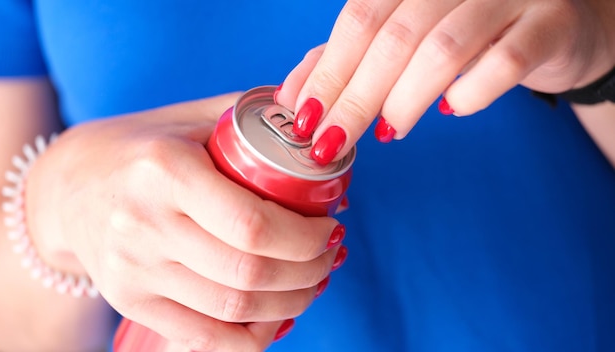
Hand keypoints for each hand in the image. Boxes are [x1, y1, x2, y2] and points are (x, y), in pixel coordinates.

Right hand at [25, 93, 345, 350]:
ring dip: (292, 302)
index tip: (331, 227)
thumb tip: (320, 142)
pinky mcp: (130, 302)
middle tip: (331, 255)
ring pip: (233, 309)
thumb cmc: (143, 147)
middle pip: (249, 271)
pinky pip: (203, 339)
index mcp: (165, 169)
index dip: (306, 238)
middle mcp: (144, 224)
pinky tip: (278, 315)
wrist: (68, 187)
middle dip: (310, 272)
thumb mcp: (193, 117)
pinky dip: (253, 336)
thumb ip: (255, 120)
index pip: (252, 224)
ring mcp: (133, 271)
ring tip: (314, 281)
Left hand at [276, 0, 614, 163]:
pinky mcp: (550, 23)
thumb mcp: (402, 36)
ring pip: (442, 49)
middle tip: (332, 143)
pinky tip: (452, 109)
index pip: (359, 18)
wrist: (556, 23)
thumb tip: (293, 95)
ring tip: (388, 132)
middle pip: (393, 36)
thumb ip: (348, 57)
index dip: (328, 71)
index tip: (305, 119)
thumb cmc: (469, 31)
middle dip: (355, 97)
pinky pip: (504, 62)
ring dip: (404, 100)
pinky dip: (470, 93)